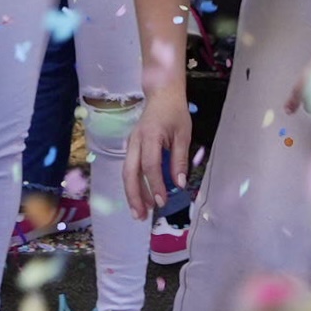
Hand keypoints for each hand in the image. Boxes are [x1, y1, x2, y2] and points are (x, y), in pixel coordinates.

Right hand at [125, 82, 192, 220]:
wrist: (161, 94)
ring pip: (126, 172)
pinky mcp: (131, 147)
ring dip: (132, 193)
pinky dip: (133, 184)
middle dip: (134, 196)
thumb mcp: (183, 134)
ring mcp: (130, 143)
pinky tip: (141, 197)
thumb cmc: (174, 112)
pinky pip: (129, 168)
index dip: (155, 185)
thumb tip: (178, 184)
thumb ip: (179, 159)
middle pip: (130, 172)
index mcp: (150, 136)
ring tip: (140, 212)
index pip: (150, 166)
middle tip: (141, 216)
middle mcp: (135, 141)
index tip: (162, 202)